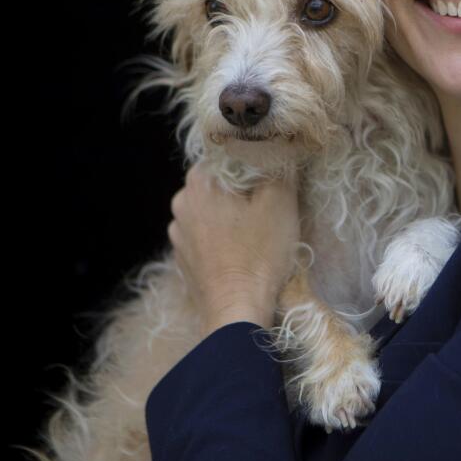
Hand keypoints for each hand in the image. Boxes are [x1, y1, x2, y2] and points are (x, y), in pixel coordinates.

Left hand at [168, 162, 300, 336]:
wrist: (237, 311)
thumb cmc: (259, 254)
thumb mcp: (281, 201)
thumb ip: (279, 166)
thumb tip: (280, 149)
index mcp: (199, 182)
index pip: (228, 155)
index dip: (256, 163)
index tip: (274, 180)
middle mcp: (181, 203)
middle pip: (220, 183)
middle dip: (244, 191)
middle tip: (271, 207)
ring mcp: (179, 234)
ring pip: (213, 211)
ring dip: (234, 215)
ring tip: (259, 233)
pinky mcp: (184, 260)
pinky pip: (208, 237)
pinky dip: (224, 239)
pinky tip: (244, 251)